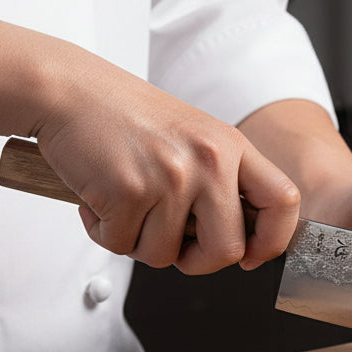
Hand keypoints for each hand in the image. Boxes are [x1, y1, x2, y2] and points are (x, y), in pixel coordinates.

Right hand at [33, 51, 300, 274]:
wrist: (68, 90)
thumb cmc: (125, 116)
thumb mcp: (193, 136)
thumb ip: (220, 181)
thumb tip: (236, 241)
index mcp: (230, 146)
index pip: (283, 201)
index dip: (272, 240)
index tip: (251, 255)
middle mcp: (207, 161)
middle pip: (226, 250)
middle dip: (197, 261)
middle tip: (174, 243)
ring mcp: (169, 177)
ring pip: (164, 255)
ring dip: (138, 242)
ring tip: (125, 203)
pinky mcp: (127, 192)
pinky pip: (121, 245)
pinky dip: (104, 232)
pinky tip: (99, 199)